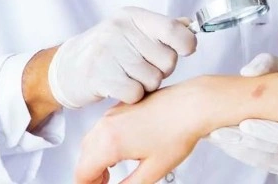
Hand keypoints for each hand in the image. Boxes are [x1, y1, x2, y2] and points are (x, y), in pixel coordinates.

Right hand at [48, 7, 195, 108]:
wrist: (67, 68)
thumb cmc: (110, 50)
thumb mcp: (133, 30)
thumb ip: (163, 28)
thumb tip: (190, 25)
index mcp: (133, 16)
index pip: (173, 29)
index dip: (187, 44)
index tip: (185, 51)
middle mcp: (120, 29)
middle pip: (168, 60)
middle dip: (162, 70)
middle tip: (144, 68)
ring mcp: (107, 52)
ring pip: (153, 80)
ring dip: (146, 85)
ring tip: (130, 76)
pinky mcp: (98, 76)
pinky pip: (136, 93)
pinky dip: (133, 96)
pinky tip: (120, 87)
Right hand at [74, 84, 207, 183]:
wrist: (195, 103)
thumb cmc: (179, 131)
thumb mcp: (153, 170)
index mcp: (110, 142)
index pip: (83, 173)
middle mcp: (107, 124)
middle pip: (84, 156)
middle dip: (91, 173)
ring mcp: (114, 112)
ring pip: (92, 139)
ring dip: (97, 156)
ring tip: (114, 168)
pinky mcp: (124, 105)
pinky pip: (104, 126)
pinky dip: (105, 140)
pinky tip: (124, 147)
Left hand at [207, 54, 277, 175]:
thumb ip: (266, 64)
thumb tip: (247, 72)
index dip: (268, 132)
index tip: (244, 124)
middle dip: (249, 143)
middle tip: (220, 134)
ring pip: (270, 162)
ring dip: (242, 151)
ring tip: (217, 137)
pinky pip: (268, 165)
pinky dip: (245, 155)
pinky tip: (227, 144)